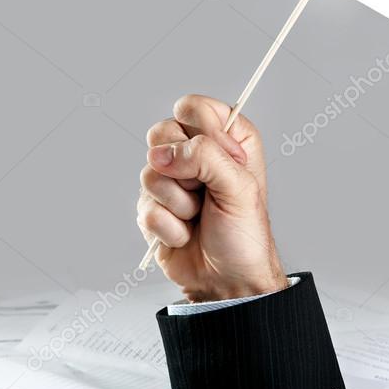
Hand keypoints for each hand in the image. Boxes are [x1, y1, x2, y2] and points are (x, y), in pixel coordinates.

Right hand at [137, 94, 285, 301]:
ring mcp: (171, 180)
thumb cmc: (244, 235)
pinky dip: (168, 227)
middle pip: (162, 133)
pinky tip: (184, 235)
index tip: (221, 157)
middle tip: (204, 190)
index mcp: (227, 140)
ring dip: (178, 204)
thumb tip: (162, 153)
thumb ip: (205, 157)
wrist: (228, 281)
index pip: (194, 108)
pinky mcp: (152, 207)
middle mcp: (197, 155)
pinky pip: (144, 207)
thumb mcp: (239, 188)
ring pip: (149, 172)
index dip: (202, 131)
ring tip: (198, 217)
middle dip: (183, 169)